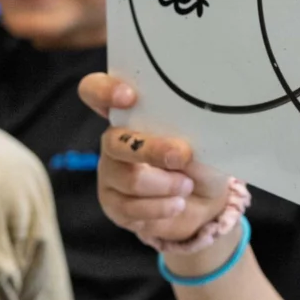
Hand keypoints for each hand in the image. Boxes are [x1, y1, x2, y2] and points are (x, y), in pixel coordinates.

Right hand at [79, 72, 228, 249]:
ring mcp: (110, 173)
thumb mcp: (202, 142)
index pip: (96, 91)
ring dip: (166, 185)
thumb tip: (182, 145)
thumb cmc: (200, 160)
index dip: (104, 91)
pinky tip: (177, 204)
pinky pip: (131, 208)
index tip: (129, 97)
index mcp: (131, 113)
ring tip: (187, 186)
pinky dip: (161, 207)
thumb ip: (188, 136)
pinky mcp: (112, 204)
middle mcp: (114, 140)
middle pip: (114, 142)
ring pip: (130, 179)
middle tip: (182, 156)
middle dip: (153, 151)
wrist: (204, 202)